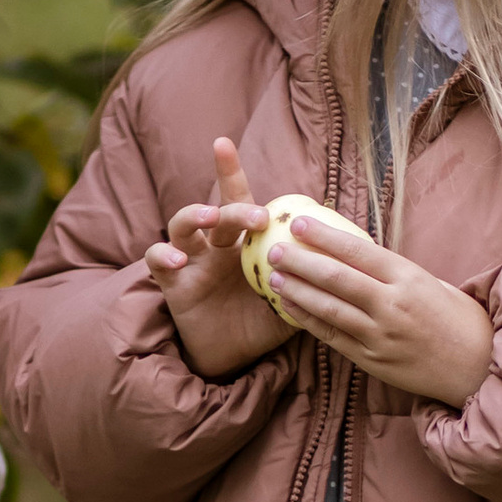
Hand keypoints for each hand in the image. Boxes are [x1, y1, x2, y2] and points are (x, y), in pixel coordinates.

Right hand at [145, 136, 292, 379]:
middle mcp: (215, 247)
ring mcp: (191, 262)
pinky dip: (163, 253)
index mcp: (242, 243)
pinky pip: (157, 259)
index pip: (237, 200)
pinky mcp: (173, 283)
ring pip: (182, 225)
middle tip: (257, 217)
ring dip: (193, 215)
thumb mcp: (291, 301)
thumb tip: (344, 264)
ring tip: (209, 218)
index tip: (223, 143)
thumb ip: (309, 282)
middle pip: (217, 212)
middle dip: (234, 207)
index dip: (229, 171)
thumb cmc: (261, 323)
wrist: (233, 358)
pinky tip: (177, 258)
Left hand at [262, 213, 495, 407]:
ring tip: (272, 275)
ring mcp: (379, 335)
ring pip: (328, 308)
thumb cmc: (458, 319)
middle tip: (275, 249)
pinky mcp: (372, 360)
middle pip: (336, 277)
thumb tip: (356, 253)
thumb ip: (394, 271)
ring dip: (297, 290)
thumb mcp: (432, 283)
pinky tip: (288, 306)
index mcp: (409, 277)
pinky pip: (332, 336)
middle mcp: (392, 304)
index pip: (357, 250)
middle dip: (300, 261)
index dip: (323, 236)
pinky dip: (307, 320)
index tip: (298, 223)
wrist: (478, 368)